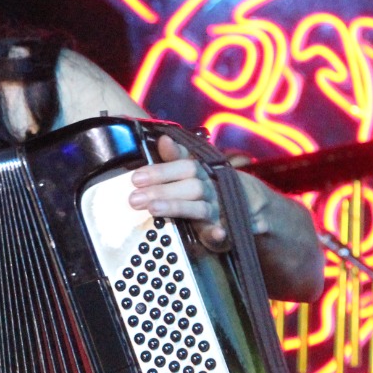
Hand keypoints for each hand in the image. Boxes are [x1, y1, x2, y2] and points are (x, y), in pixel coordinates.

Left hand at [127, 135, 230, 251]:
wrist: (238, 203)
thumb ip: (174, 156)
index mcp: (198, 172)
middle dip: (161, 190)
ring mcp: (214, 209)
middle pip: (189, 185)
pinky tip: (216, 233)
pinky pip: (219, 231)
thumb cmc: (200, 184)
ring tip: (153, 208)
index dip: (160, 171)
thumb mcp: (187, 169)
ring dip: (176, 206)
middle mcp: (207, 188)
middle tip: (134, 198)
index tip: (137, 178)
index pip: (183, 165)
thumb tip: (164, 139)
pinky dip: (217, 233)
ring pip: (199, 206)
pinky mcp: (219, 229)